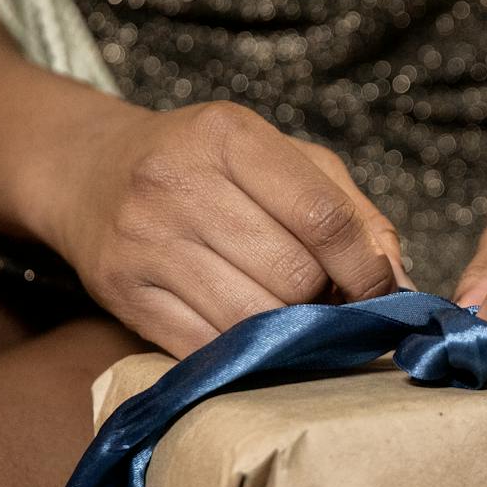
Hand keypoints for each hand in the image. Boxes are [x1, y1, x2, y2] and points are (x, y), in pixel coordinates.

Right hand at [32, 99, 405, 356]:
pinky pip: (207, 346)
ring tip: (292, 314)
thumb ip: (351, 210)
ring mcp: (145, 241)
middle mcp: (178, 183)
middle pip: (293, 275)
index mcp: (228, 135)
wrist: (87, 172)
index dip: (366, 267)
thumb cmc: (205, 165)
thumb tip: (399, 281)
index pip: (324, 218)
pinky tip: (252, 333)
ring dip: (288, 329)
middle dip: (325, 297)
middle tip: (327, 298)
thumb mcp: (281, 157)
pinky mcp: (123, 294)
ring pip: (253, 318)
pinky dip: (244, 351)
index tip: (381, 288)